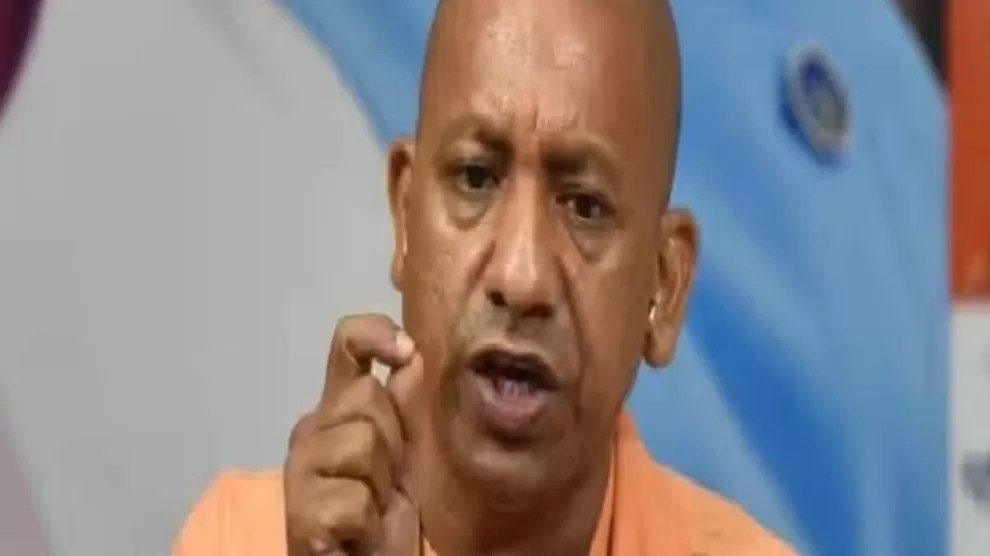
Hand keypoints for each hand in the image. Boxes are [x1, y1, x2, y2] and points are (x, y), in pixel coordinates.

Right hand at [285, 314, 423, 555]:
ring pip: (360, 445)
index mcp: (338, 406)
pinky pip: (353, 499)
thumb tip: (412, 353)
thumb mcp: (407, 449)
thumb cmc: (386, 507)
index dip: (374, 334)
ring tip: (375, 508)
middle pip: (364, 398)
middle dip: (394, 441)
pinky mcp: (299, 514)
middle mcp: (311, 429)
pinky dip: (368, 523)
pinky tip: (360, 534)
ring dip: (384, 486)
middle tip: (390, 480)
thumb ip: (407, 401)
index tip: (405, 350)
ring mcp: (299, 470)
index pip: (346, 345)